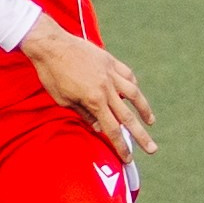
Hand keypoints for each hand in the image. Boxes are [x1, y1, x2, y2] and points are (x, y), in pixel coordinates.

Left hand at [20, 17, 156, 156]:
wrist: (51, 44)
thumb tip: (99, 126)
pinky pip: (127, 75)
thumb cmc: (52, 74)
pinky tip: (136, 93)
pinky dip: (133, 85)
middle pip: (128, 117)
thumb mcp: (63, 100)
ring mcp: (110, 73)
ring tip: (150, 121)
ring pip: (134, 94)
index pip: (111, 129)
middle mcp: (106, 88)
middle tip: (152, 149)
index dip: (121, 146)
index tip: (127, 158)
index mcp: (93, 100)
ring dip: (144, 109)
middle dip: (140, 136)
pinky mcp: (110, 61)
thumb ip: (84, 113)